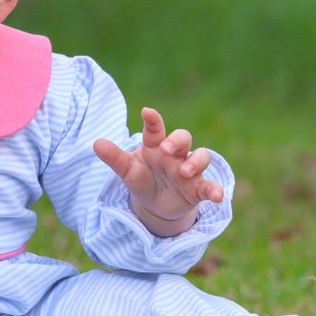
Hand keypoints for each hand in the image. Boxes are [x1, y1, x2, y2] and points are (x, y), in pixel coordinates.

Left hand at [93, 107, 223, 236]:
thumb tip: (96, 143)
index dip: (152, 120)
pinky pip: (210, 187)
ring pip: (201, 156)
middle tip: (166, 149)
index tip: (146, 112)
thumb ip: (114, 158)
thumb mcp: (127, 171)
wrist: (156, 204)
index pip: (155, 130)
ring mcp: (189, 171)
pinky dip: (216, 190)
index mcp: (155, 146)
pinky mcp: (198, 189)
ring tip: (184, 172)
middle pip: (183, 138)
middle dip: (177, 141)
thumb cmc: (143, 179)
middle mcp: (175, 155)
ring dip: (196, 162)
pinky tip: (218, 197)